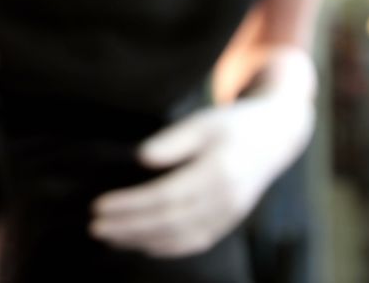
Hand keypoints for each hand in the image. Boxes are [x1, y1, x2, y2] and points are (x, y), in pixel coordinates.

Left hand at [89, 91, 313, 256]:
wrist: (274, 138)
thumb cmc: (231, 125)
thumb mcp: (202, 121)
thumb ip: (173, 140)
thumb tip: (141, 158)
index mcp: (218, 172)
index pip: (165, 196)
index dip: (130, 205)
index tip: (99, 205)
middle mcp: (226, 200)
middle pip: (169, 222)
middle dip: (128, 227)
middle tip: (95, 227)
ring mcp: (229, 215)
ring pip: (180, 238)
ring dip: (141, 241)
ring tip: (109, 236)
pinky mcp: (228, 222)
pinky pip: (195, 242)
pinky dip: (166, 248)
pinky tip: (141, 245)